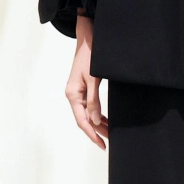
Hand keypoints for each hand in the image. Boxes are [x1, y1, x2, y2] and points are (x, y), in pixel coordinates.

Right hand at [66, 14, 107, 149]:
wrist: (88, 39)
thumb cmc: (89, 57)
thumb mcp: (93, 79)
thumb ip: (94, 100)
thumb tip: (96, 120)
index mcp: (73, 94)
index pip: (82, 121)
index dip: (92, 134)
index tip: (102, 144)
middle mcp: (73, 95)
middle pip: (85, 119)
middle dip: (97, 131)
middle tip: (110, 142)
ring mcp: (78, 92)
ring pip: (88, 114)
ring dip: (98, 123)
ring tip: (110, 133)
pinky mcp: (83, 88)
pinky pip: (89, 106)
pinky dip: (98, 114)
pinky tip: (105, 120)